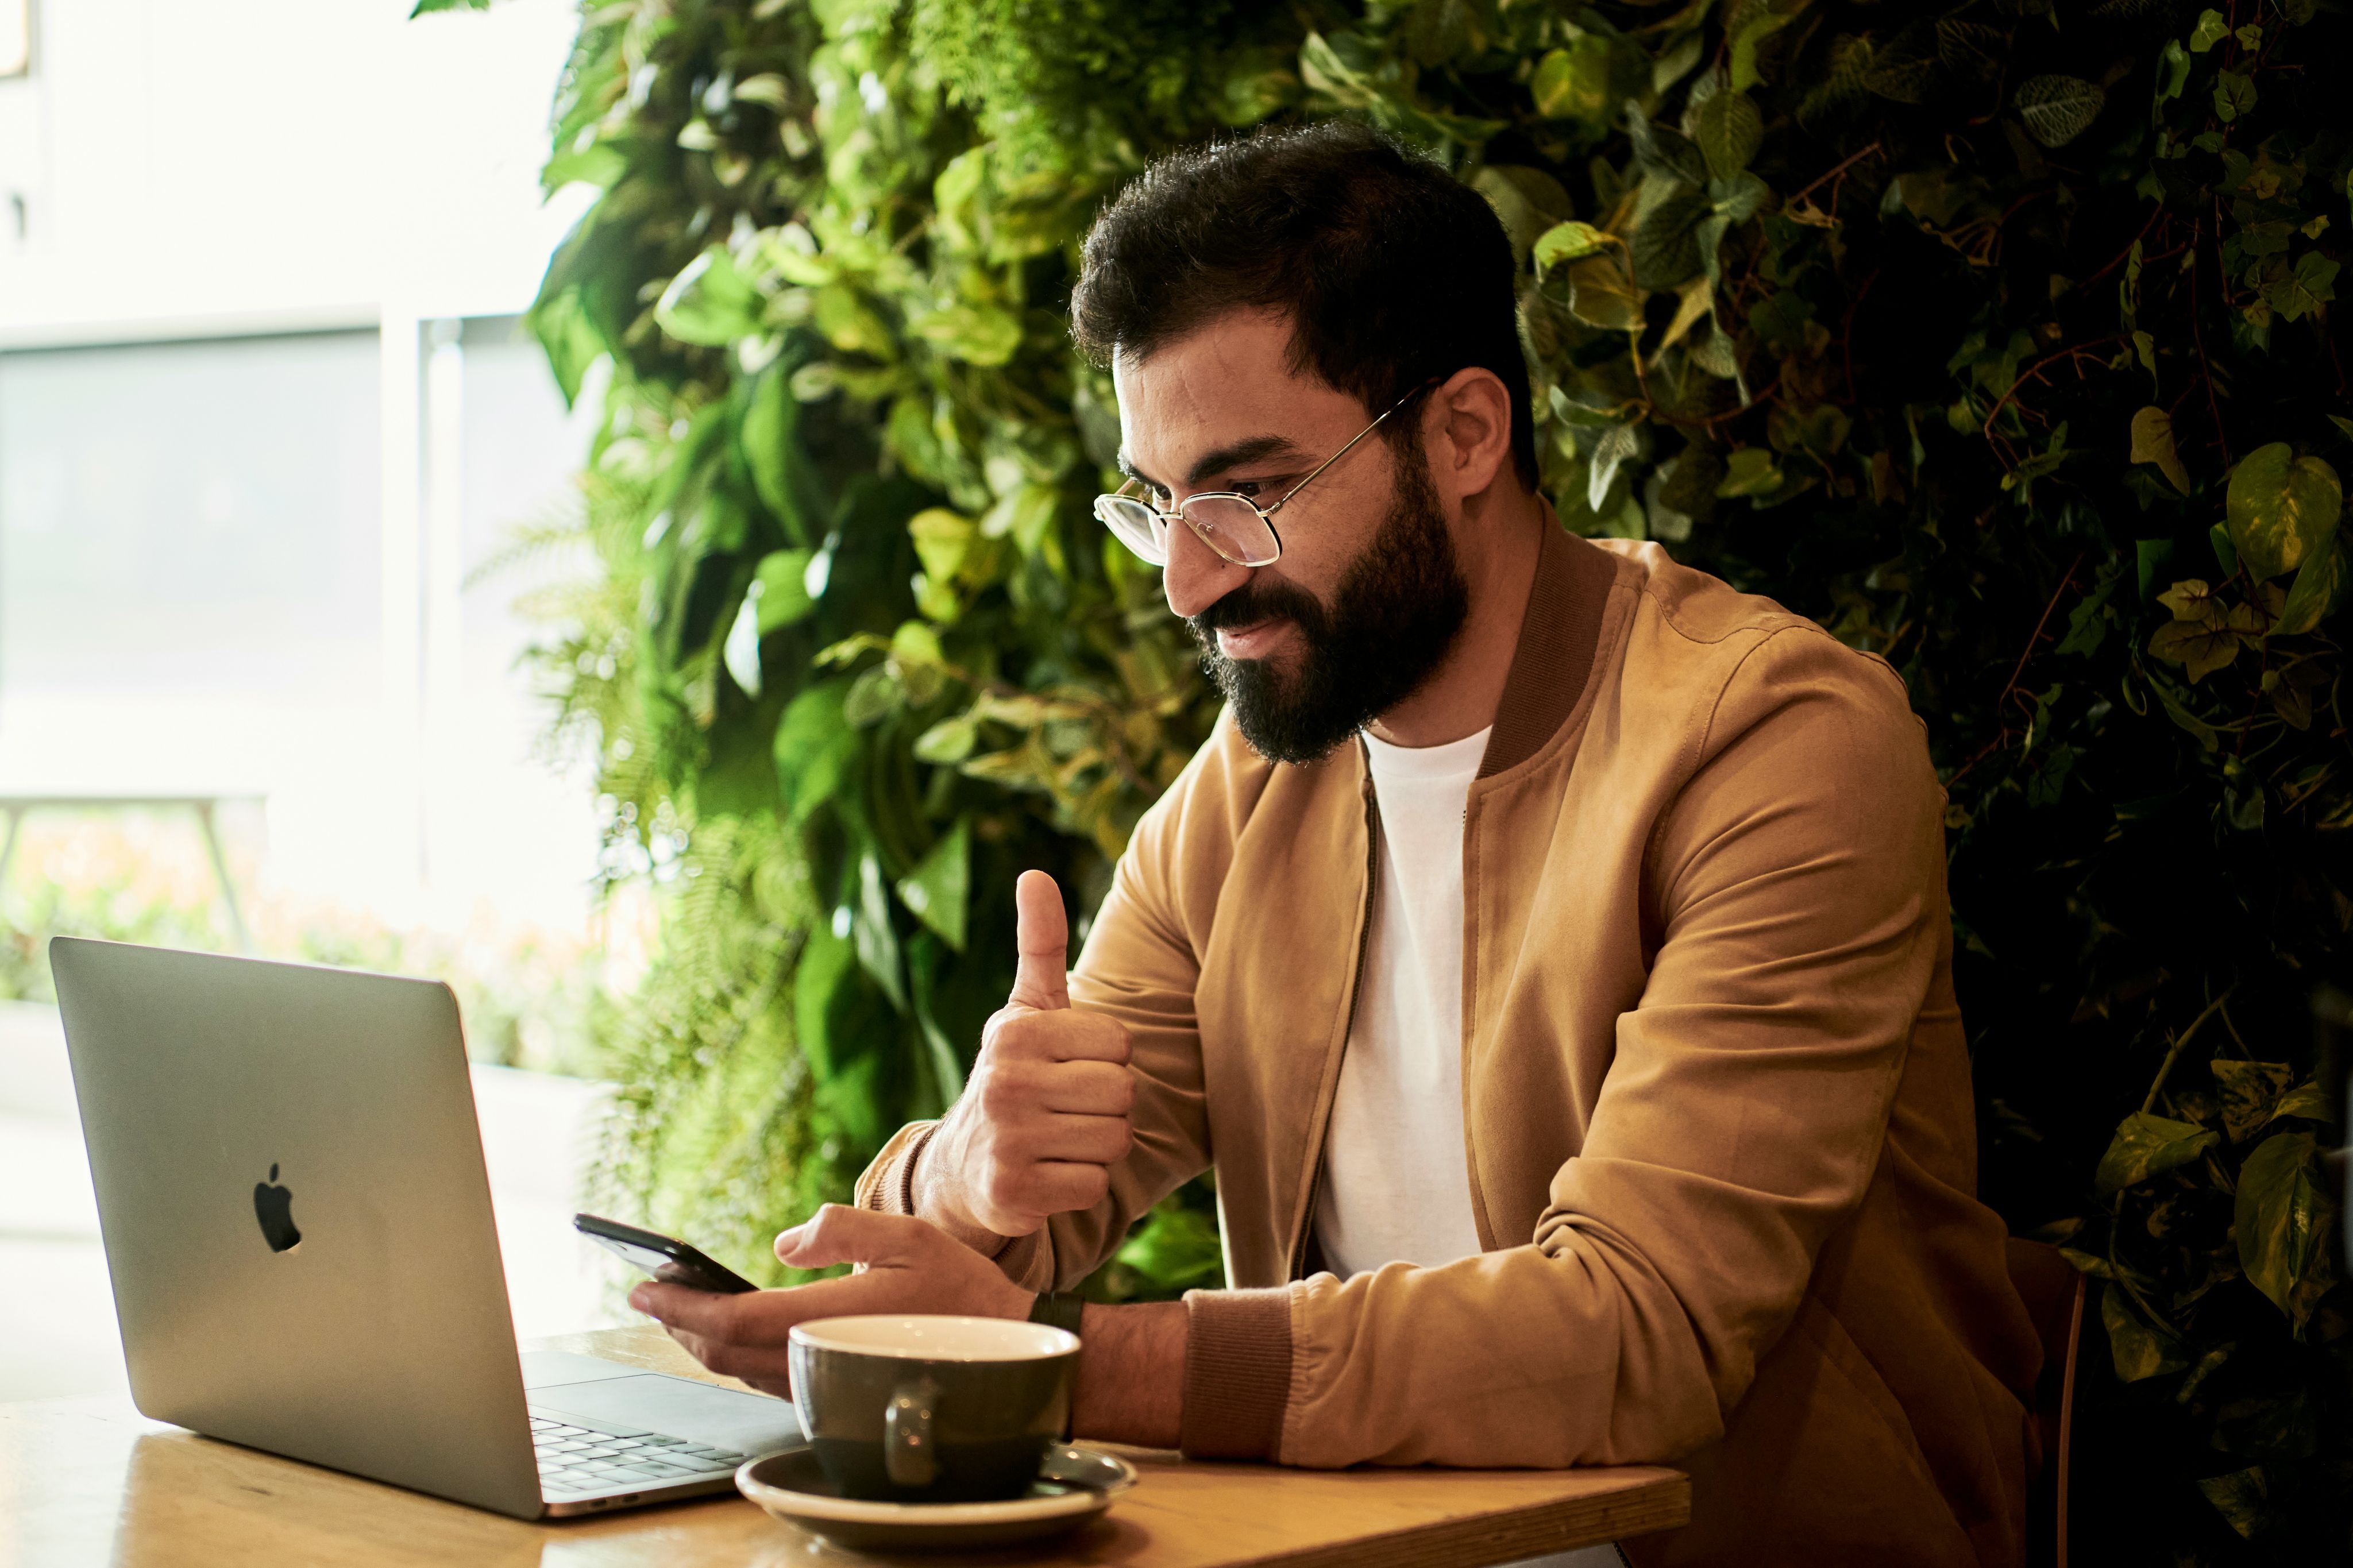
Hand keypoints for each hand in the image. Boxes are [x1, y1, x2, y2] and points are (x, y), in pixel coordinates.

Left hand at [629, 1206, 1032, 1398]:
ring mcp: (823, 1381)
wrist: (1003, 1350)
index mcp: (827, 1320)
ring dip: (702, 1340)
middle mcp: (816, 1359)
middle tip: (649, 1293)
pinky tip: (730, 1333)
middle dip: (679, 1323)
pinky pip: (765, 1377)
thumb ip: (842, 1230)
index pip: (731, 1321)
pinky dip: (733, 1355)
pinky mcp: (833, 1389)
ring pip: (739, 1370)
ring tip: (680, 1308)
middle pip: (722, 1352)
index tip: (643, 1286)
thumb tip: (783, 1243)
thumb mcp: (907, 1236)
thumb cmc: (959, 1289)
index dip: (679, 1306)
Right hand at [921, 870, 1133, 1238]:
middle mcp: (1004, 1082)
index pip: (1119, 1043)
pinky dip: (1080, 1185)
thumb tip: (1035, 873)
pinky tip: (1050, 1174)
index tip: (1069, 1067)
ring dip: (1099, 1146)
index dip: (1106, 1059)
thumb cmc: (1014, 1076)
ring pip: (1114, 1140)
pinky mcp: (1012, 1192)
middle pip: (1122, 1092)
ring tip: (1060, 1139)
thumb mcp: (1025, 1010)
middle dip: (1108, 1105)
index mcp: (1014, 1032)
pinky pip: (1094, 1186)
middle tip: (1068, 1108)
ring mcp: (1005, 1140)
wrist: (961, 1166)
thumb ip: (1040, 945)